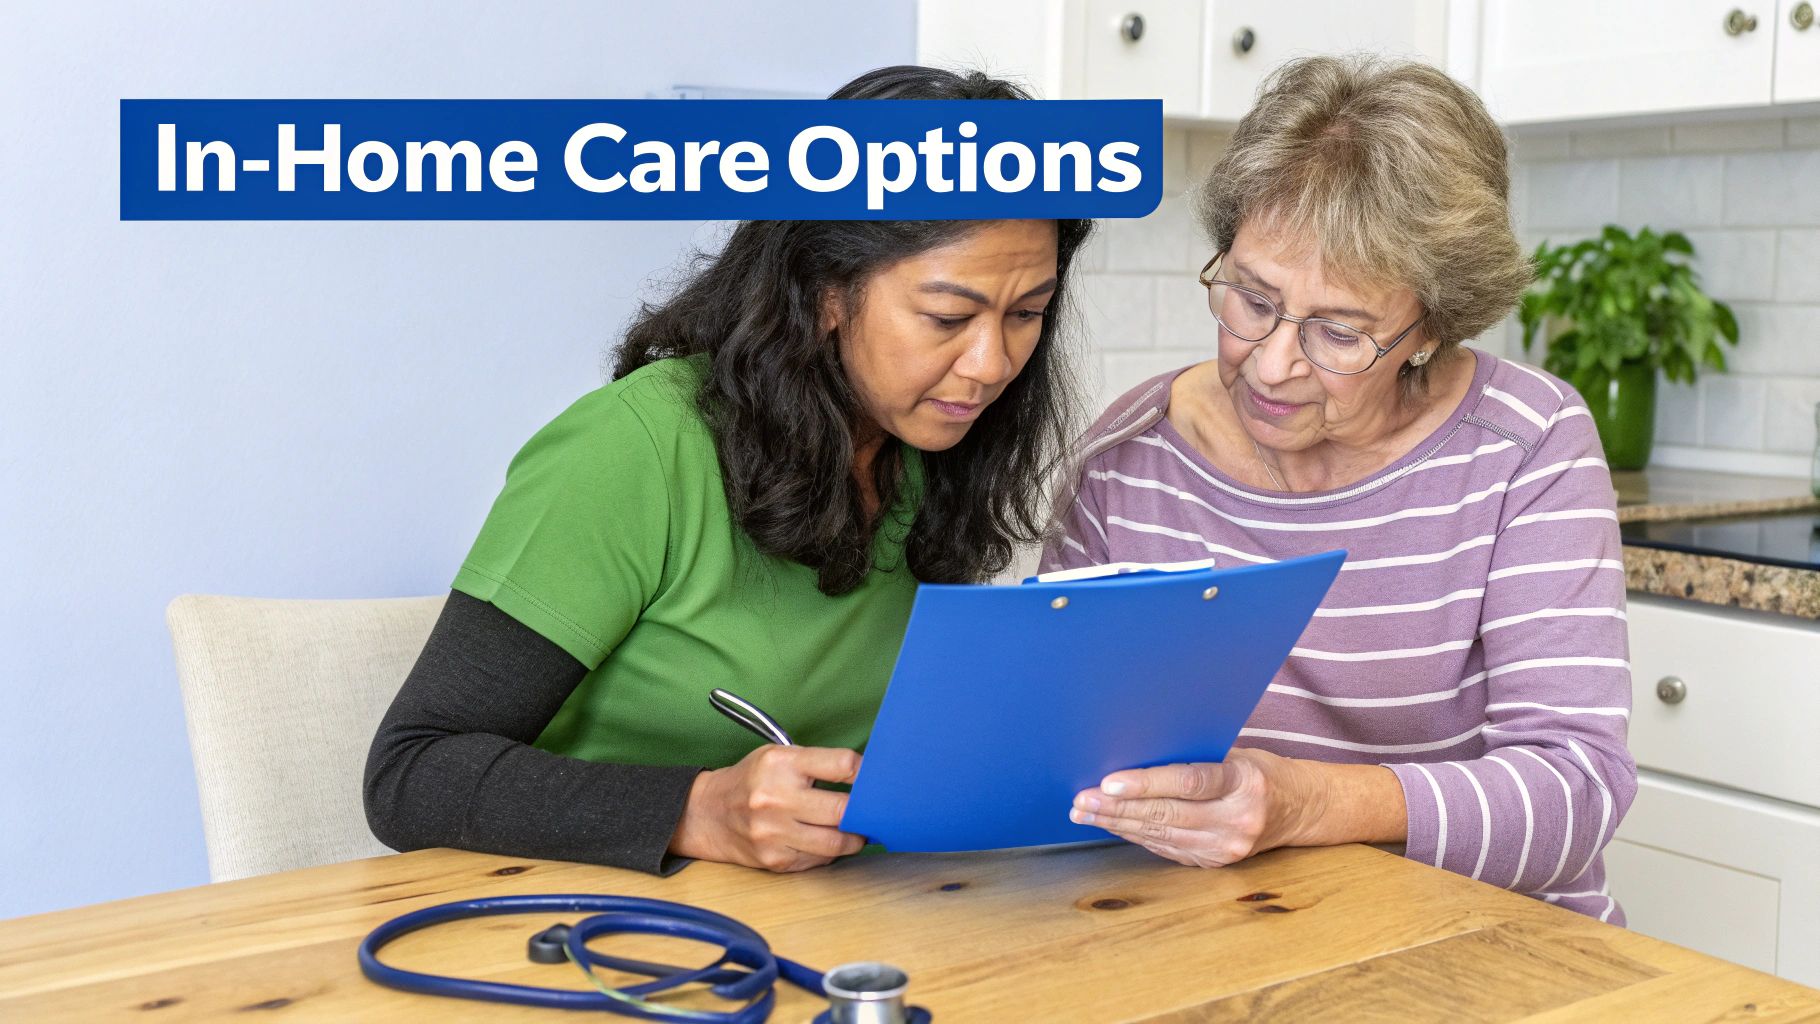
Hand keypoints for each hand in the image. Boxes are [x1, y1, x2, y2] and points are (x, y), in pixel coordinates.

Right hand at [669, 745, 866, 871]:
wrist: (708, 814)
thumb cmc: (753, 780)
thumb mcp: (778, 756)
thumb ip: (818, 763)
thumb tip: (866, 778)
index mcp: (781, 763)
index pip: (842, 764)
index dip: (865, 772)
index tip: (874, 779)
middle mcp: (776, 797)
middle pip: (843, 809)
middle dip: (863, 812)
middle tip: (872, 811)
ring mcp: (774, 833)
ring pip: (835, 842)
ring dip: (853, 838)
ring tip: (856, 831)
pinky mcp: (775, 860)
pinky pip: (818, 860)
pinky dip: (829, 852)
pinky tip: (826, 841)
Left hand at [1069, 748, 1310, 867]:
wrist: (1299, 809)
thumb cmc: (1260, 770)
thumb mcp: (1237, 753)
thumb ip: (1195, 756)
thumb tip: (1135, 750)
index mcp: (1245, 782)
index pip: (1189, 782)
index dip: (1146, 783)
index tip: (1109, 782)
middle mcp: (1237, 819)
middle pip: (1167, 813)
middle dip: (1117, 807)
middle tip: (1081, 799)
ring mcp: (1227, 847)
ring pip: (1161, 835)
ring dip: (1118, 824)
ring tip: (1084, 813)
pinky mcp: (1215, 862)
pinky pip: (1166, 848)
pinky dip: (1136, 835)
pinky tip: (1112, 824)